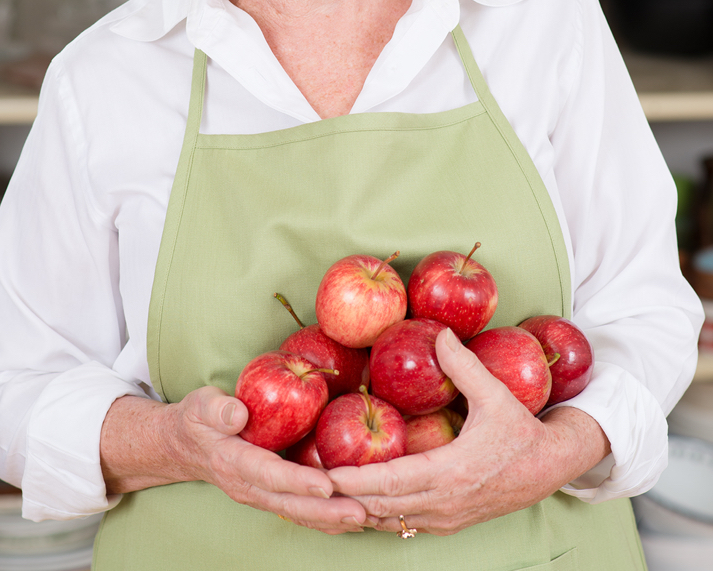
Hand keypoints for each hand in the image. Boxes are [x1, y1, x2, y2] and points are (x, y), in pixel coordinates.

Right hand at [100, 389, 368, 534]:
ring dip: (330, 519)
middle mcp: (248, 486)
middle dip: (326, 511)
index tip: (326, 485)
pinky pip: (299, 512)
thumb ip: (218, 409)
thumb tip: (238, 413)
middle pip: (290, 504)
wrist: (186, 446)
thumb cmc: (199, 419)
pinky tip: (350, 518)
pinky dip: (325, 517)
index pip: (269, 474)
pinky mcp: (270, 496)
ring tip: (364, 518)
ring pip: (297, 514)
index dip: (298, 481)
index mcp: (233, 462)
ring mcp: (259, 496)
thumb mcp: (200, 405)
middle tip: (360, 511)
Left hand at [326, 329, 609, 535]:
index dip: (354, 480)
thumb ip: (464, 366)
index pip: (391, 483)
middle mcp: (444, 503)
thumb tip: (439, 334)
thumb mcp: (495, 395)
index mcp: (451, 472)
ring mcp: (446, 519)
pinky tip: (358, 503)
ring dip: (358, 510)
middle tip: (309, 484)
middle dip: (344, 498)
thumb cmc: (521, 431)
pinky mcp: (448, 523)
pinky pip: (404, 526)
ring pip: (390, 522)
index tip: (324, 472)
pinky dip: (378, 516)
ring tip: (324, 495)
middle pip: (381, 507)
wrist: (550, 468)